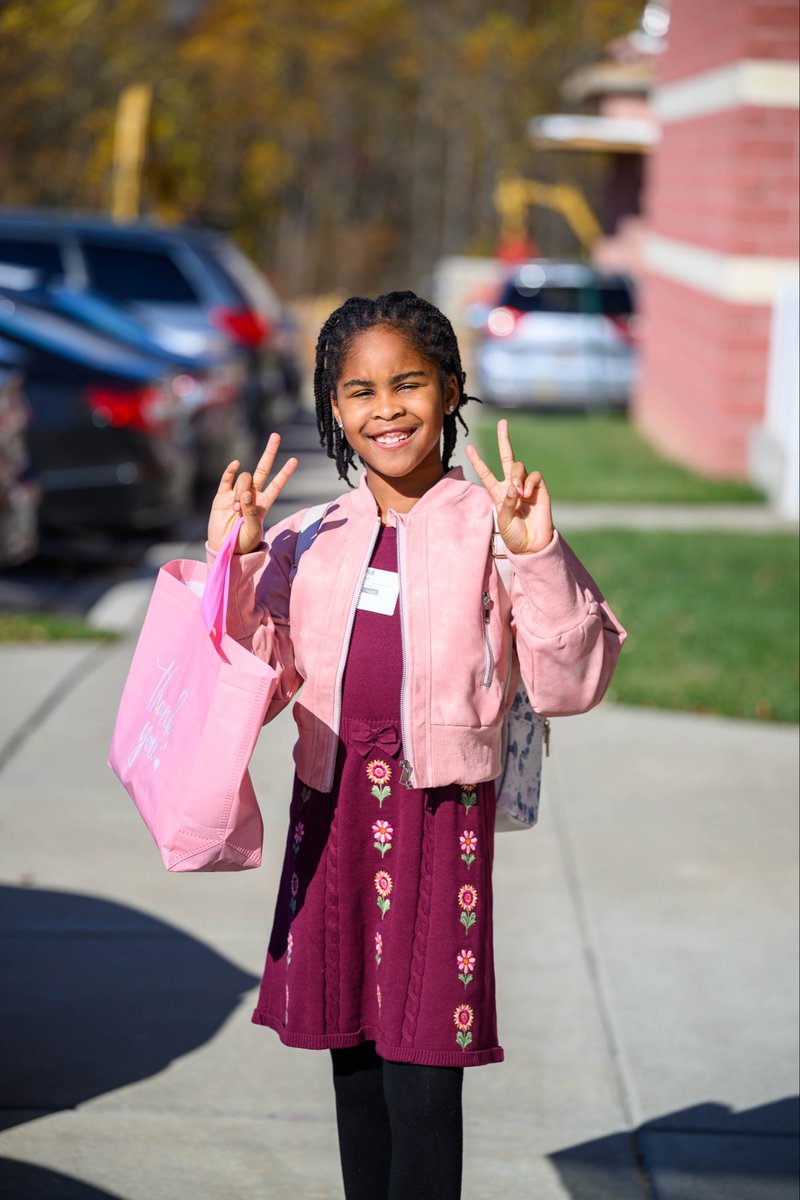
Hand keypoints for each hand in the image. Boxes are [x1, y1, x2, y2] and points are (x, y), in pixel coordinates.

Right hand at [208, 433, 297, 554]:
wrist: (224, 548)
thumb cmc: (243, 542)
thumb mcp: (253, 531)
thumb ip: (252, 513)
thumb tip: (246, 493)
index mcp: (263, 504)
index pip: (276, 485)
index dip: (285, 473)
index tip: (294, 460)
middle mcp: (252, 495)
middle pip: (263, 469)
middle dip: (269, 452)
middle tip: (276, 436)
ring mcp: (236, 494)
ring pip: (244, 480)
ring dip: (240, 494)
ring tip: (235, 511)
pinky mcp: (221, 496)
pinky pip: (227, 479)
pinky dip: (231, 471)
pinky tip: (235, 465)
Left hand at [465, 419, 553, 553]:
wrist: (532, 545)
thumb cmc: (514, 535)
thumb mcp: (503, 520)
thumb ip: (506, 503)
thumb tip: (514, 487)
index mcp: (497, 493)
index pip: (486, 473)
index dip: (478, 461)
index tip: (468, 448)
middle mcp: (511, 486)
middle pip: (507, 457)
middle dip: (504, 440)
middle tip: (502, 422)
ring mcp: (526, 486)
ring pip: (519, 466)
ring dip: (516, 477)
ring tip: (518, 494)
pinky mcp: (540, 489)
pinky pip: (534, 476)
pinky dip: (529, 483)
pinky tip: (527, 495)